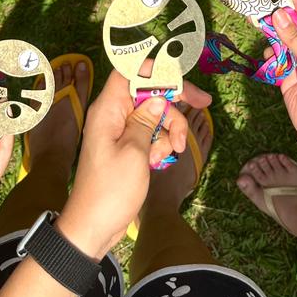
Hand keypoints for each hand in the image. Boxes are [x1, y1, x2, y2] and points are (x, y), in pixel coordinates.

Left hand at [58, 71, 212, 258]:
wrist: (94, 226)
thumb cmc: (111, 190)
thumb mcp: (135, 152)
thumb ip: (147, 120)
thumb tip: (158, 98)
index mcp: (108, 108)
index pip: (132, 71)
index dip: (159, 70)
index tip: (183, 83)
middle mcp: (113, 113)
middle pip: (150, 91)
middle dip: (174, 103)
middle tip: (202, 108)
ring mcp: (120, 130)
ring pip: (154, 113)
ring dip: (169, 128)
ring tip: (172, 151)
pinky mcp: (127, 146)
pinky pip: (150, 132)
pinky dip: (160, 142)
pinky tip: (160, 160)